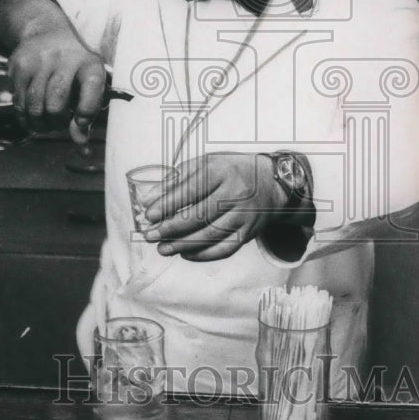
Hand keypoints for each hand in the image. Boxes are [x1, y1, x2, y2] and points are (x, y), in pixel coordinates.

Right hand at [7, 27, 105, 132]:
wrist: (46, 31)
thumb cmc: (73, 65)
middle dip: (56, 123)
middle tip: (58, 125)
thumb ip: (86, 112)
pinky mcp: (18, 65)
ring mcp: (38, 60)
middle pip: (55, 102)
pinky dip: (25, 116)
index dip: (87, 111)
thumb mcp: (87, 81)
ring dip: (39, 123)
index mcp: (89, 62)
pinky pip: (19, 101)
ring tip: (45, 124)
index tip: (81, 123)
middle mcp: (64, 58)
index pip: (92, 87)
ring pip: (34, 105)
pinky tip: (31, 117)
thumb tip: (81, 146)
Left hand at [143, 153, 286, 261]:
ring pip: (212, 235)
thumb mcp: (205, 164)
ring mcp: (245, 214)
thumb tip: (148, 200)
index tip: (149, 215)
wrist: (270, 182)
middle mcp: (236, 192)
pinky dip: (203, 255)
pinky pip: (225, 249)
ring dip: (184, 245)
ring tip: (163, 249)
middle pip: (200, 214)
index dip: (168, 204)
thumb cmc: (229, 171)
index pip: (191, 189)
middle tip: (151, 235)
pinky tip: (185, 254)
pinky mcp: (249, 232)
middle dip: (171, 228)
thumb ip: (176, 180)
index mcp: (221, 170)